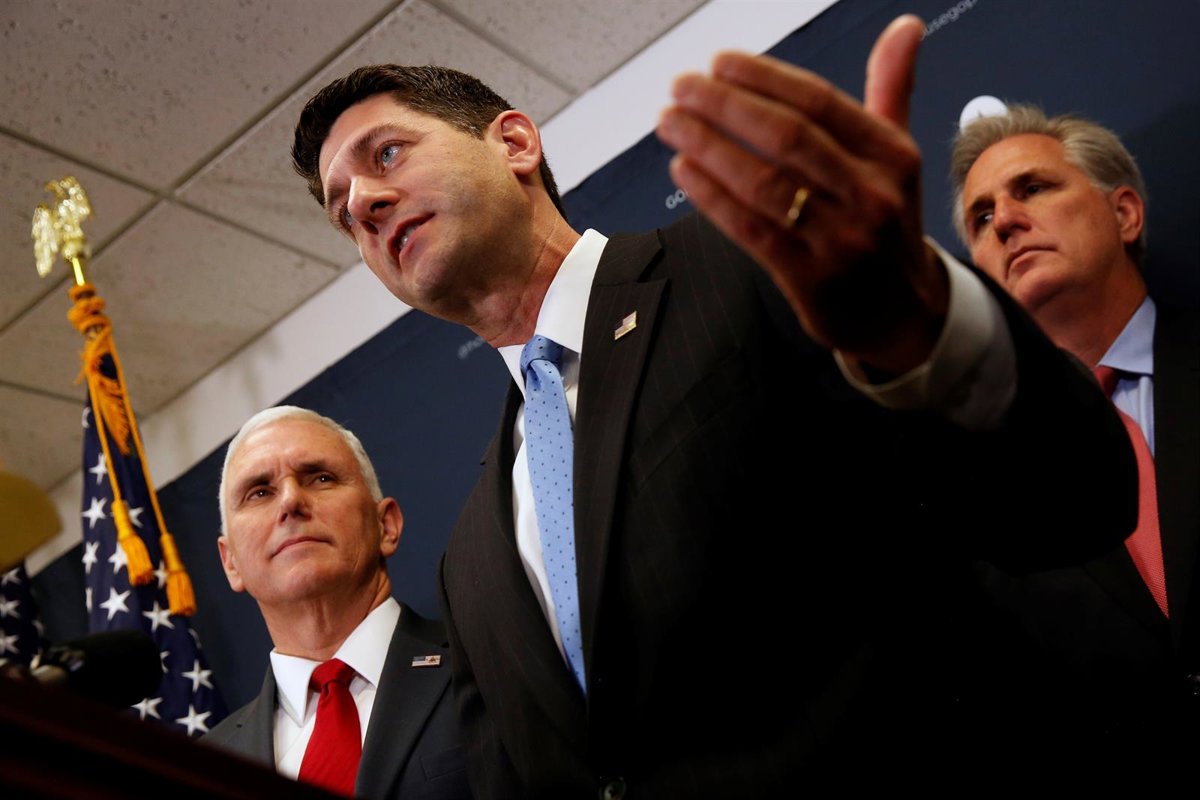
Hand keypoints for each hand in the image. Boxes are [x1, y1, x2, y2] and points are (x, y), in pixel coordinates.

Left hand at [655, 14, 947, 374]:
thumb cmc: (886, 223)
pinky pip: (751, 229)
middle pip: (787, 137)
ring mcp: (842, 240)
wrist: (905, 312)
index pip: (819, 102)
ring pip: (764, 183)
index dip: (764, 78)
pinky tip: (684, 170)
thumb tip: (905, 25)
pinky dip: (712, 196)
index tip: (719, 63)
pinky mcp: (811, 280)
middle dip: (726, 106)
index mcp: (892, 156)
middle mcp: (872, 195)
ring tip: (671, 123)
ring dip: (708, 146)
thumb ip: (890, 90)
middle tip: (682, 87)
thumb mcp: (896, 159)